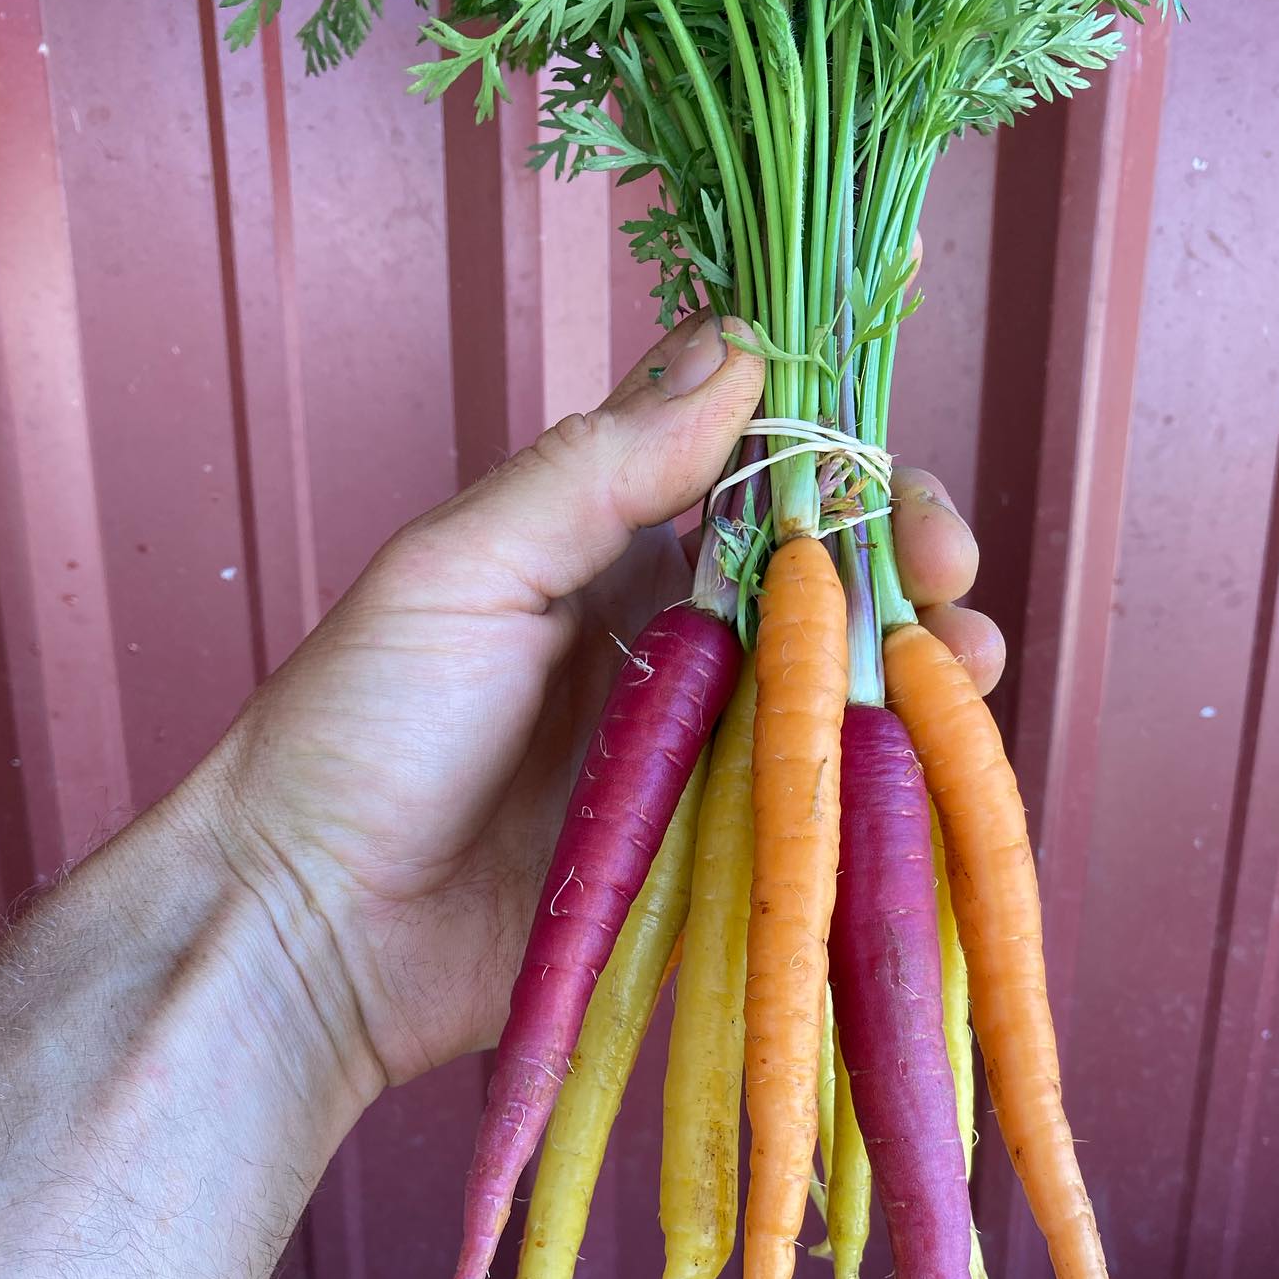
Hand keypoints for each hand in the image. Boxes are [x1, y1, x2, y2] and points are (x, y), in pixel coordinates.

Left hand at [206, 317, 999, 1085]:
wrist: (314, 930)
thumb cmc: (359, 731)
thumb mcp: (464, 568)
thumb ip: (599, 467)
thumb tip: (736, 348)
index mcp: (613, 560)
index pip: (758, 478)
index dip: (840, 455)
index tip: (886, 452)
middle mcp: (675, 650)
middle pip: (827, 584)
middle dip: (906, 557)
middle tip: (944, 570)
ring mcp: (703, 759)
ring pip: (845, 693)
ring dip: (924, 667)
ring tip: (964, 660)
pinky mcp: (717, 862)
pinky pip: (823, 811)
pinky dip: (890, 783)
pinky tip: (936, 763)